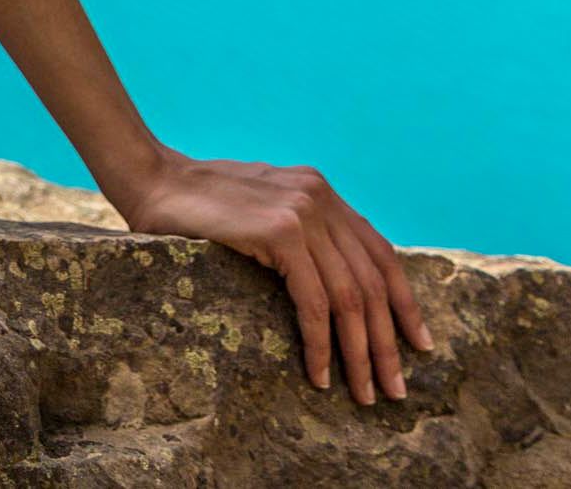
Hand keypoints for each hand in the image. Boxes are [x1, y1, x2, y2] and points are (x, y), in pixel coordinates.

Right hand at [118, 154, 430, 402]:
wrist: (150, 178)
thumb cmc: (198, 204)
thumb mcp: (264, 208)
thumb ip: (302, 230)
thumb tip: (338, 284)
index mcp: (320, 190)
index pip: (381, 252)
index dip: (406, 303)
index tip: (420, 344)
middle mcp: (319, 197)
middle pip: (373, 282)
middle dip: (388, 342)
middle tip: (394, 389)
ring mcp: (302, 211)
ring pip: (351, 298)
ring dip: (360, 354)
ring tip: (363, 392)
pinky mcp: (281, 231)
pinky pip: (315, 303)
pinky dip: (322, 344)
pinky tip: (320, 373)